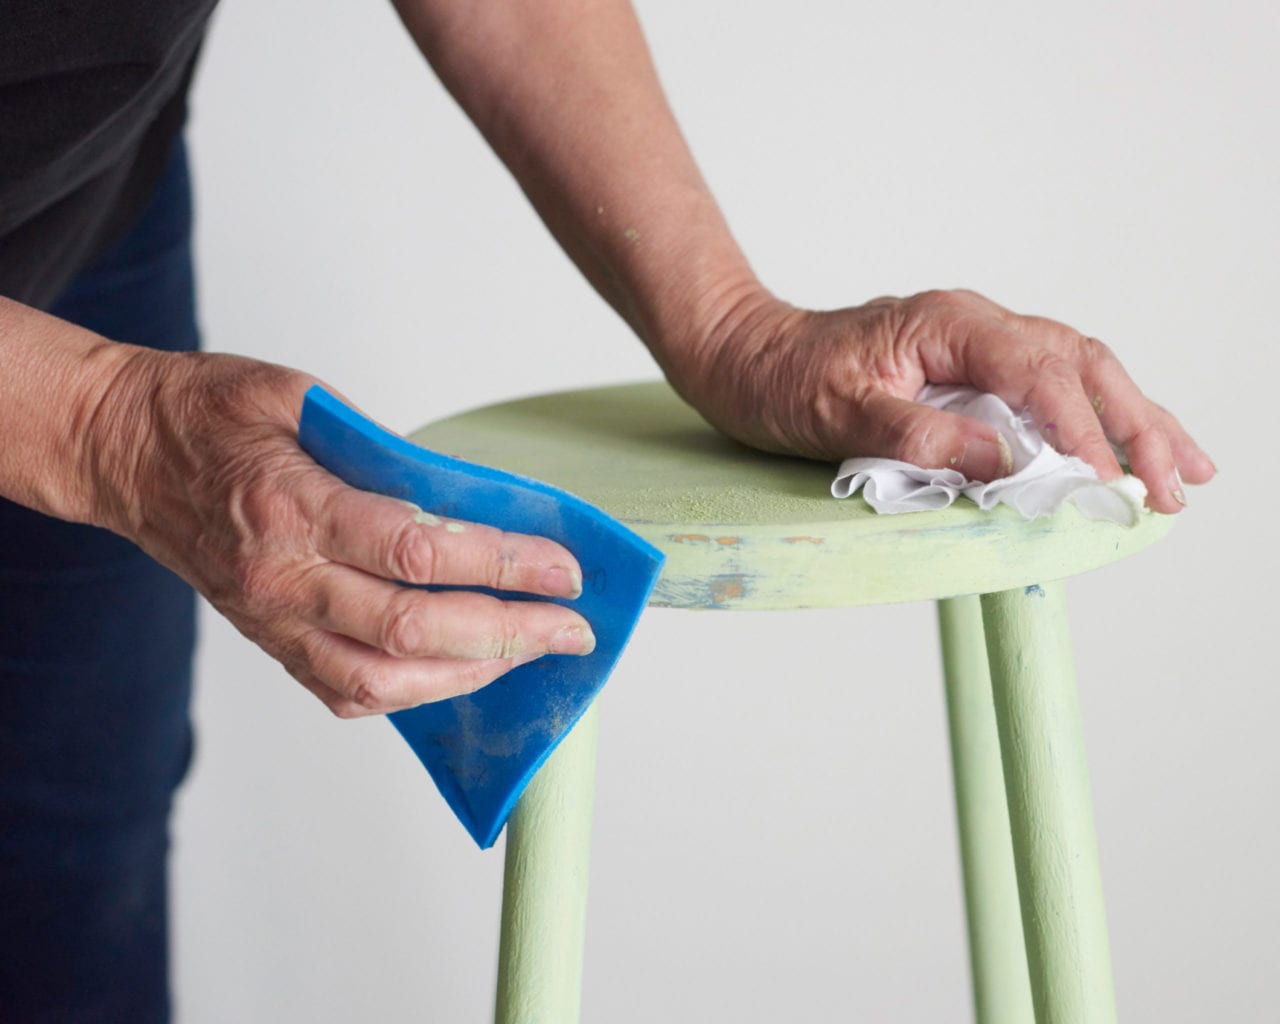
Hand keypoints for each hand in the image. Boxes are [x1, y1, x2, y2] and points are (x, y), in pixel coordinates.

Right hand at [85, 350, 594, 716]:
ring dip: (472, 672)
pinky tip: (464, 671)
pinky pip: (350, 692)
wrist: (122, 453)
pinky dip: (417, 690)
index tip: (563, 567)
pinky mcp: (272, 642)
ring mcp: (273, 620)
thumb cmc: (207, 413)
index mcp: (293, 504)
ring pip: (386, 677)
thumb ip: (379, 448)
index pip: (418, 550)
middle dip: (510, 632)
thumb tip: (467, 495)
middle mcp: (283, 577)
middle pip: (414, 628)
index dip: (502, 565)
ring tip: (532, 653)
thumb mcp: (296, 397)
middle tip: (573, 628)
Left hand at [681, 288, 1213, 512]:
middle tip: (1179, 483)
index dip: (1083, 432)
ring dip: (1131, 417)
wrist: (742, 352)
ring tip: (1183, 465)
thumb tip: (1007, 466)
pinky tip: (1116, 442)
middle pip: (1081, 364)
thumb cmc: (779, 379)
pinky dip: (1091, 415)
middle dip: (1136, 424)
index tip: (1110, 485)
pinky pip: (1047, 384)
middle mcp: (974, 324)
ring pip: (1076, 369)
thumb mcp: (839, 414)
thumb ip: (921, 438)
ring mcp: (975, 342)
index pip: (1040, 375)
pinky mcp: (968, 366)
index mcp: (949, 325)